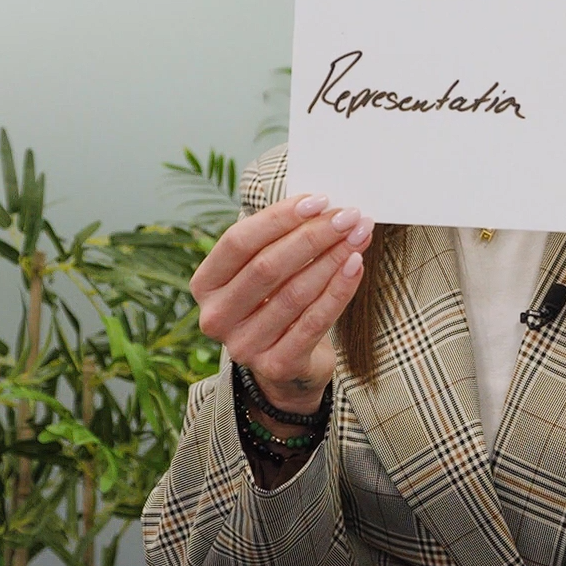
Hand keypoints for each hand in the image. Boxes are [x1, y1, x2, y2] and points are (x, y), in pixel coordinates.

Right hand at [192, 194, 372, 414]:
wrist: (287, 365)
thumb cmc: (276, 302)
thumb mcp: (264, 271)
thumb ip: (279, 239)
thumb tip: (321, 207)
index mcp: (205, 285)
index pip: (238, 241)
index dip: (279, 217)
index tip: (319, 201)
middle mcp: (217, 317)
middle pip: (267, 266)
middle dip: (314, 236)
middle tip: (349, 217)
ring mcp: (244, 345)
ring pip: (295, 293)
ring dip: (332, 259)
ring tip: (359, 237)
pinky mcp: (276, 365)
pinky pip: (314, 321)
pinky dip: (339, 290)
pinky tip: (356, 267)